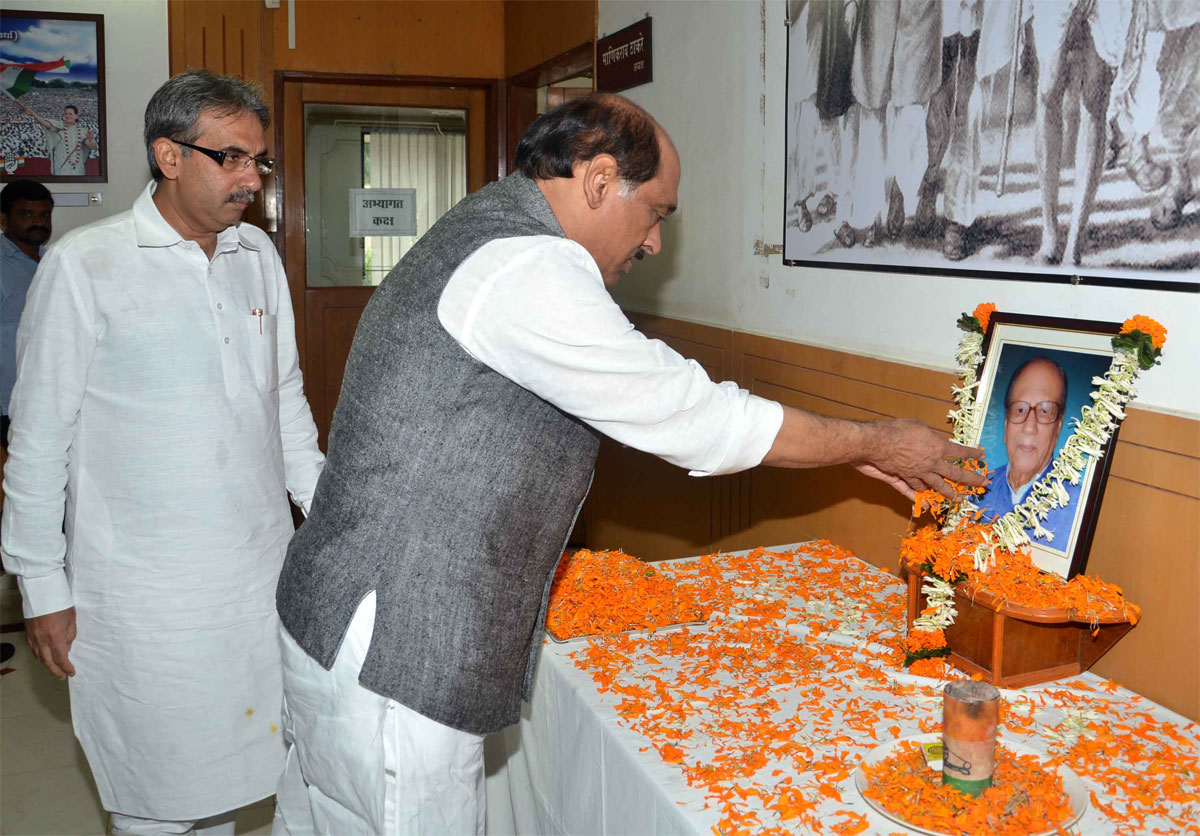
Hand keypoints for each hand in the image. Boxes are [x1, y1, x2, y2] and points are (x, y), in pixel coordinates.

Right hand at [26, 607, 76, 679]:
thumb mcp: (71, 618)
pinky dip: (39, 656)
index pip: (61, 658)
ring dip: (47, 665)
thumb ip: (70, 635)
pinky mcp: (28, 632)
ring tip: (55, 669)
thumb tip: (67, 648)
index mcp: (55, 636)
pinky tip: (44, 657)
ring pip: (39, 656)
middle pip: (48, 661)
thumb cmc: (60, 602)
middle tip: (62, 677)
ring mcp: (33, 636)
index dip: (66, 667)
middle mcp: (42, 639)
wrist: (41, 591)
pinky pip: (33, 649)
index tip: (71, 673)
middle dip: (55, 671)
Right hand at [860, 419, 985, 499]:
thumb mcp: (917, 425)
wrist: (878, 443)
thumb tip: (928, 436)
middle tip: (984, 484)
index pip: (960, 452)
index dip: (972, 454)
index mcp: (938, 447)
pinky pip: (916, 489)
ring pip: (939, 486)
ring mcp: (921, 473)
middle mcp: (933, 463)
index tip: (981, 457)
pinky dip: (921, 495)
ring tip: (958, 499)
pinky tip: (926, 501)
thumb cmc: (898, 429)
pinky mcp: (907, 478)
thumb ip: (927, 433)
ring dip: (950, 493)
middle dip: (972, 479)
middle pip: (956, 474)